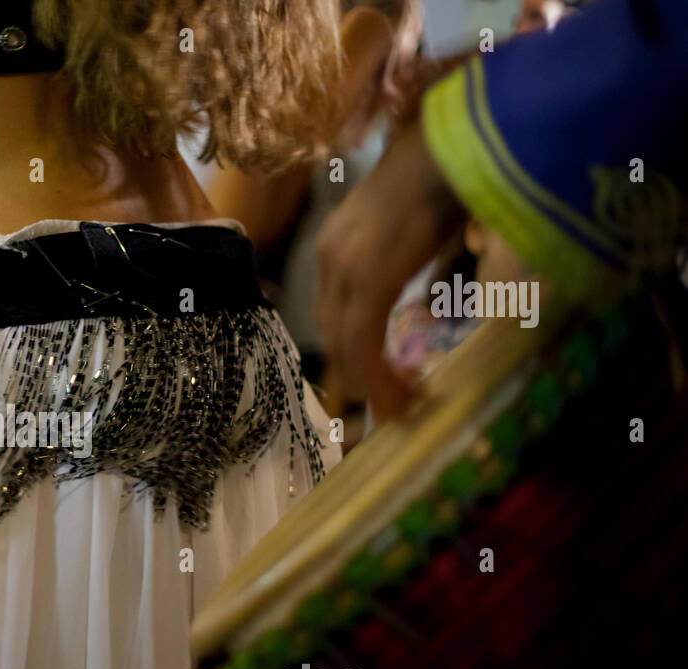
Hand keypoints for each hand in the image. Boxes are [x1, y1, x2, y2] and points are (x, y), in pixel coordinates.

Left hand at [314, 123, 465, 418]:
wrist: (456, 141)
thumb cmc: (447, 175)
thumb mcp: (417, 229)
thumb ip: (408, 265)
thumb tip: (424, 298)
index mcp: (335, 247)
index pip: (332, 314)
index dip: (351, 353)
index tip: (375, 380)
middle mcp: (329, 259)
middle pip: (333, 335)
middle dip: (359, 377)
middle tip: (391, 406)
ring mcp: (345, 269)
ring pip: (347, 346)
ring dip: (374, 385)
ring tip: (402, 409)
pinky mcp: (370, 279)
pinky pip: (365, 342)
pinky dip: (381, 377)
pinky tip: (403, 397)